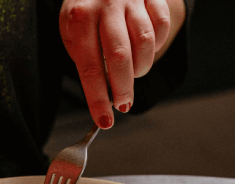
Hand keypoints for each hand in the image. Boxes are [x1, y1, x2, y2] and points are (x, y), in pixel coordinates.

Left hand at [60, 0, 180, 128]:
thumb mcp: (72, 32)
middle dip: (123, 89)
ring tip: (131, 72)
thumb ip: (85, 59)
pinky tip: (144, 50)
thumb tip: (103, 94)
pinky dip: (157, 46)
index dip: (98, 99)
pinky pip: (162, 27)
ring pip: (145, 43)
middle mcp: (106, 3)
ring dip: (140, 68)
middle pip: (120, 57)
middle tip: (123, 104)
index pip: (90, 67)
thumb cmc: (85, 12)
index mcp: (80, 17)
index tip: (104, 121)